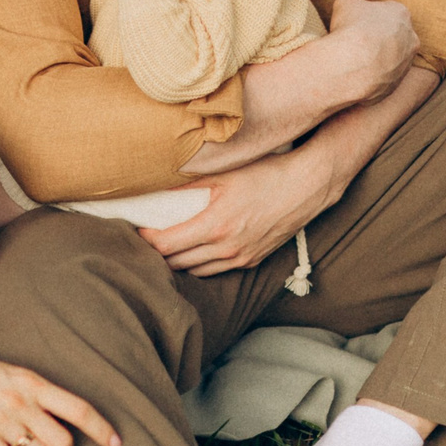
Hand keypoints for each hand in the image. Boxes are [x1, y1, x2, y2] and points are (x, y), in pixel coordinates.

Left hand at [139, 148, 333, 277]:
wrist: (307, 186)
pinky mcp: (251, 261)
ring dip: (178, 262)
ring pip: (195, 271)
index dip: (146, 240)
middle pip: (176, 263)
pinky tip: (194, 250)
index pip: (166, 245)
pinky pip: (215, 270)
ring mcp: (240, 258)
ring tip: (167, 245)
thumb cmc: (266, 173)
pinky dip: (200, 264)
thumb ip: (188, 185)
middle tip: (147, 238)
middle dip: (157, 254)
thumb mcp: (223, 174)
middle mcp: (227, 248)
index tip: (137, 228)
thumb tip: (157, 188)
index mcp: (216, 225)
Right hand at [326, 0, 418, 103]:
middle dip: (379, 38)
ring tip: (355, 60)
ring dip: (377, 59)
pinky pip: (384, 79)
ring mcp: (405, 64)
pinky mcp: (396, 85)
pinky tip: (356, 76)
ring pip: (392, 59)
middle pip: (395, 36)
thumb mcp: (345, 2)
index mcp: (401, 14)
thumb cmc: (352, 28)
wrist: (351, 65)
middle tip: (358, 41)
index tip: (358, 21)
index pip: (389, 12)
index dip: (372, 16)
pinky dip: (373, 78)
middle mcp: (410, 39)